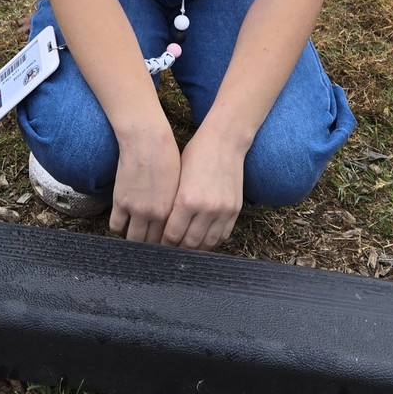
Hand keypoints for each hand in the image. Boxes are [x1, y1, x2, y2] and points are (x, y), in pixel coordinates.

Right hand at [109, 125, 180, 244]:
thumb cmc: (167, 157)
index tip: (163, 249)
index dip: (166, 247)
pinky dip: (118, 230)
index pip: (168, 240)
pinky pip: (116, 226)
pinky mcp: (120, 201)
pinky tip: (123, 226)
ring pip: (133, 239)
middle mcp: (156, 213)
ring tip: (135, 239)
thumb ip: (174, 206)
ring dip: (134, 242)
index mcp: (173, 209)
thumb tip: (172, 221)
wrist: (147, 140)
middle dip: (151, 249)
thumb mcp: (178, 184)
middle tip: (149, 248)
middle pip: (151, 244)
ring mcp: (136, 209)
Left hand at [161, 128, 244, 250]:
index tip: (158, 246)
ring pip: (207, 244)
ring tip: (186, 249)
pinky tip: (204, 241)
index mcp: (186, 200)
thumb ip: (171, 203)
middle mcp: (205, 209)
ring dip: (195, 249)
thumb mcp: (177, 177)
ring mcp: (222, 211)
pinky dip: (212, 242)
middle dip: (177, 249)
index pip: (172, 235)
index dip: (164, 244)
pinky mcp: (234, 210)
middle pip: (189, 243)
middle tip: (169, 251)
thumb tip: (162, 226)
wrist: (225, 141)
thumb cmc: (195, 155)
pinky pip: (223, 236)